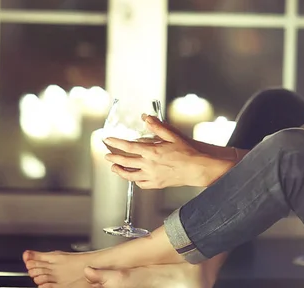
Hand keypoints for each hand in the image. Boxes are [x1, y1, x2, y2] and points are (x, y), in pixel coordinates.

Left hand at [103, 116, 230, 188]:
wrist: (196, 169)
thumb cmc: (186, 153)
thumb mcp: (172, 136)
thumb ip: (157, 127)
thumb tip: (146, 118)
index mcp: (151, 152)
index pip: (129, 147)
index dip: (116, 143)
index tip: (108, 140)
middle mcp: (149, 165)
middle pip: (126, 162)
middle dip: (114, 158)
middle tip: (107, 155)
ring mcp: (152, 176)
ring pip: (130, 176)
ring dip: (120, 171)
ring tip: (114, 168)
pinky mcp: (157, 184)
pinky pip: (141, 184)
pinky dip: (135, 181)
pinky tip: (134, 178)